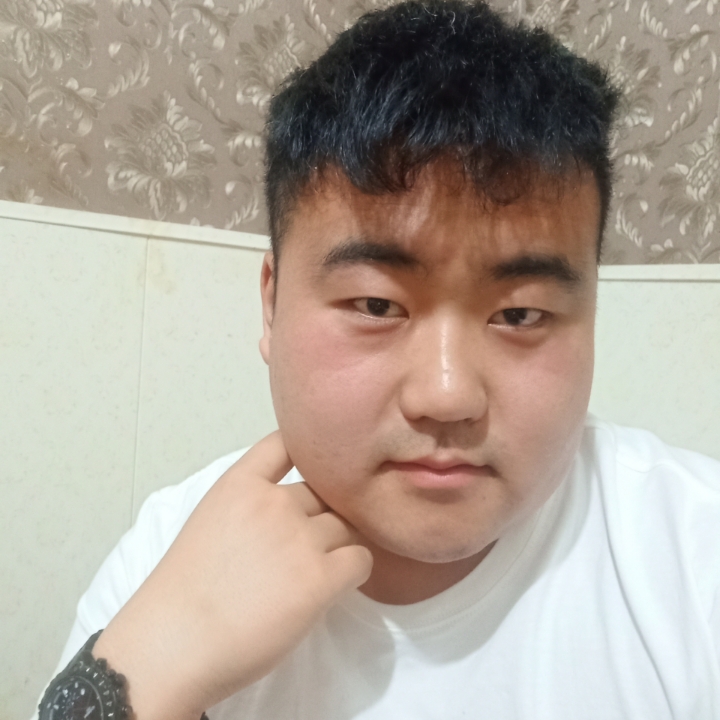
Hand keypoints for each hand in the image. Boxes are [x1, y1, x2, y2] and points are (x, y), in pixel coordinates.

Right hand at [93, 431, 372, 719]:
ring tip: (319, 572)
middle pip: (324, 495)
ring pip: (346, 527)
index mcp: (240, 485)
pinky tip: (335, 586)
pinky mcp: (320, 577)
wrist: (172, 645)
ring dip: (340, 545)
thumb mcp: (209, 524)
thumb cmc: (181, 595)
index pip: (285, 443)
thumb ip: (249, 509)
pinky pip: (360, 560)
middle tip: (310, 547)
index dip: (305, 455)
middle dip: (322, 516)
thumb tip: (287, 518)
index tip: (310, 474)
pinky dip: (355, 571)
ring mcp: (300, 538)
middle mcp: (275, 502)